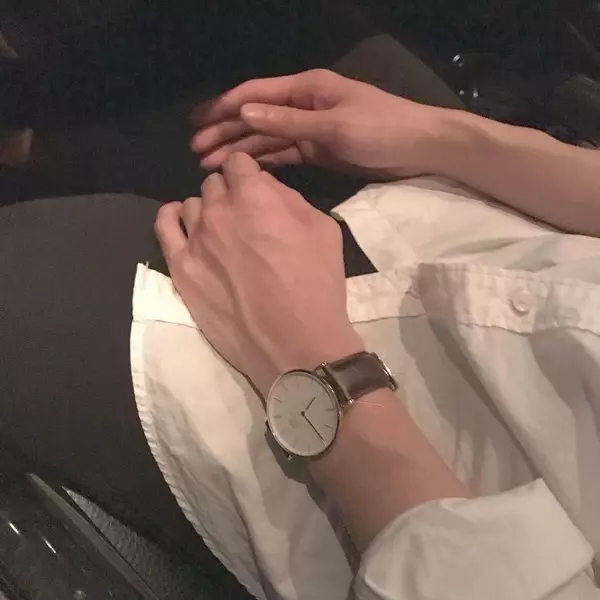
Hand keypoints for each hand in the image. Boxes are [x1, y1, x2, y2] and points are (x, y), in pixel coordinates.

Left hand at [155, 153, 363, 395]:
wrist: (295, 343)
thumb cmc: (317, 285)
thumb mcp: (322, 229)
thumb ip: (289, 198)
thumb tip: (265, 187)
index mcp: (255, 196)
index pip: (238, 163)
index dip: (249, 173)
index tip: (256, 189)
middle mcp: (219, 211)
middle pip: (213, 183)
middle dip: (229, 193)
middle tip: (245, 217)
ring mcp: (195, 240)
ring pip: (191, 205)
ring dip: (207, 210)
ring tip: (221, 231)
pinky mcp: (181, 269)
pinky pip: (164, 227)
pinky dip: (173, 218)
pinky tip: (183, 222)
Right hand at [190, 69, 449, 179]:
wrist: (418, 148)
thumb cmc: (381, 129)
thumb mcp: (334, 127)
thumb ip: (289, 122)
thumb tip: (244, 114)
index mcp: (306, 90)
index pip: (256, 95)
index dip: (224, 107)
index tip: (197, 122)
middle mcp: (303, 106)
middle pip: (256, 118)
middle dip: (225, 132)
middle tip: (196, 150)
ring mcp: (310, 129)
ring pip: (266, 139)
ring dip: (239, 150)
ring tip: (210, 164)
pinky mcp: (318, 151)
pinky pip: (284, 154)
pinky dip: (263, 162)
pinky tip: (243, 171)